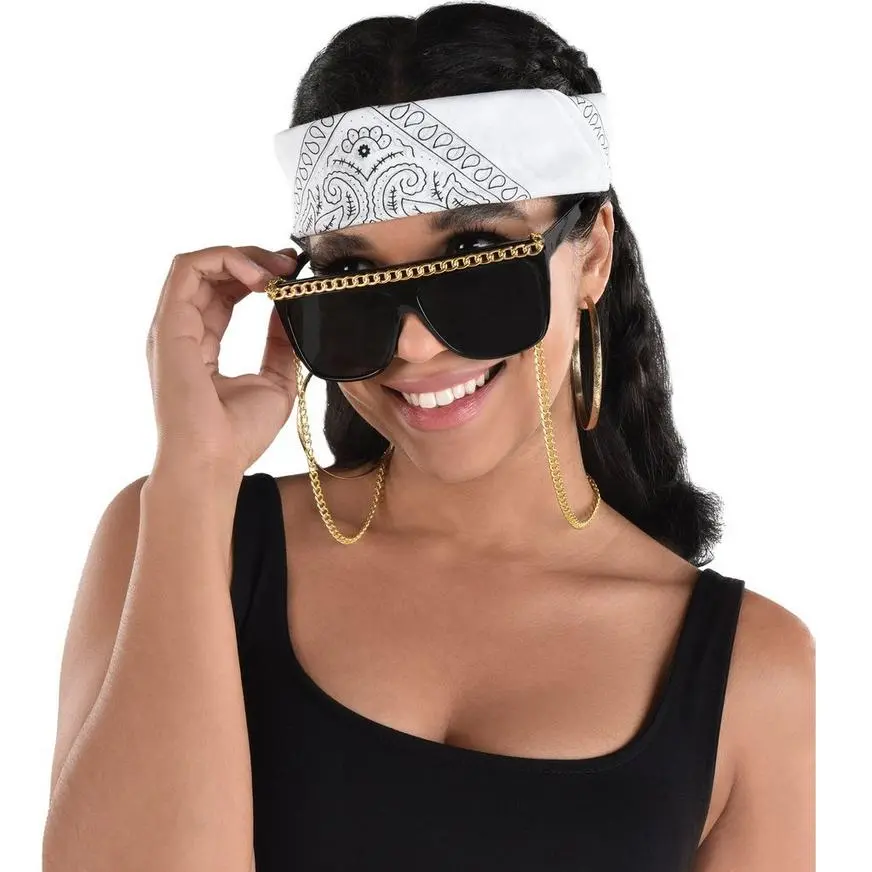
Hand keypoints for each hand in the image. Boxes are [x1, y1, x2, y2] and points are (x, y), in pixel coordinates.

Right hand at [145, 244, 298, 479]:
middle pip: (210, 274)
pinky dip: (225, 260)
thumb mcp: (275, 382)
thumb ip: (280, 345)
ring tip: (277, 270)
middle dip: (253, 260)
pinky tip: (259, 278)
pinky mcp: (169, 325)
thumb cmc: (238, 435)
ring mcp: (171, 327)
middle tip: (289, 265)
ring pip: (197, 264)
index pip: (223, 294)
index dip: (256, 275)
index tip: (291, 276)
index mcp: (200, 344)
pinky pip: (187, 269)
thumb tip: (288, 310)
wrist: (213, 462)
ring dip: (242, 257)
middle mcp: (181, 331)